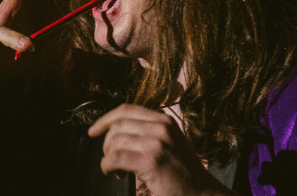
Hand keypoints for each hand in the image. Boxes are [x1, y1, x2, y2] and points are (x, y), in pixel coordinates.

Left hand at [88, 104, 234, 195]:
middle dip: (107, 143)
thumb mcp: (170, 143)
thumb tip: (116, 130)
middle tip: (112, 160)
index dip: (105, 118)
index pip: (126, 109)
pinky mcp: (151, 161)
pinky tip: (116, 174)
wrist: (203, 194)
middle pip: (117, 125)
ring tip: (118, 170)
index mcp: (165, 120)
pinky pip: (115, 158)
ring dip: (109, 157)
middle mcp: (161, 127)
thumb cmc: (183, 173)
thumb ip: (149, 132)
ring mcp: (157, 143)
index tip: (93, 130)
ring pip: (115, 141)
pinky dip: (108, 166)